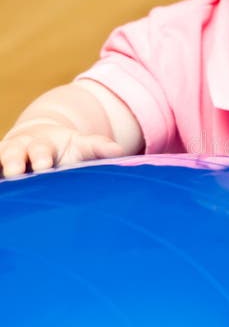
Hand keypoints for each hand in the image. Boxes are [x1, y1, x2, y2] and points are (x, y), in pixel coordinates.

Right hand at [0, 121, 123, 177]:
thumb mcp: (80, 146)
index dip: (42, 158)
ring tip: (1, 182)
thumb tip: (119, 151)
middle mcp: (19, 149)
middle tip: (17, 172)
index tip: (45, 166)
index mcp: (42, 145)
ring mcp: (5, 157)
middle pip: (14, 154)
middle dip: (15, 162)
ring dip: (0, 167)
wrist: (38, 144)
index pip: (41, 150)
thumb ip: (97, 147)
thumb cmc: (65, 150)